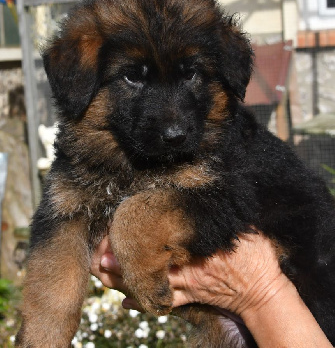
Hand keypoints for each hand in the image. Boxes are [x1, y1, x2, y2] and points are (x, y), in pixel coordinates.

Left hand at [91, 231, 285, 316]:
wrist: (263, 292)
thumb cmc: (254, 256)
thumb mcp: (240, 227)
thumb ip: (220, 212)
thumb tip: (214, 187)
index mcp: (191, 249)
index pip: (153, 244)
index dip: (131, 241)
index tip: (115, 234)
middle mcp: (183, 270)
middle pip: (143, 266)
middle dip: (118, 262)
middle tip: (98, 256)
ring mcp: (185, 287)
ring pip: (147, 285)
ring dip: (123, 281)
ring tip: (102, 274)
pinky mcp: (190, 298)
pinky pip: (162, 302)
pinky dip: (142, 303)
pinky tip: (126, 304)